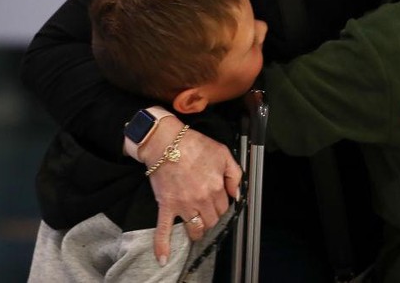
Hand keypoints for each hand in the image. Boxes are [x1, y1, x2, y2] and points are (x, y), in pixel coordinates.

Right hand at [137, 118, 241, 265]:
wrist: (166, 142)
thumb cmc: (194, 145)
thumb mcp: (223, 153)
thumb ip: (234, 175)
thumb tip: (237, 194)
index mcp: (216, 187)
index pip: (224, 207)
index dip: (221, 204)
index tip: (217, 201)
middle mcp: (202, 200)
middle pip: (212, 220)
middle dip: (211, 218)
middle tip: (207, 212)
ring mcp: (184, 206)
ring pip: (195, 228)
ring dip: (198, 230)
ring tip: (197, 228)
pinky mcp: (167, 206)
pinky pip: (164, 230)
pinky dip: (163, 245)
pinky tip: (163, 258)